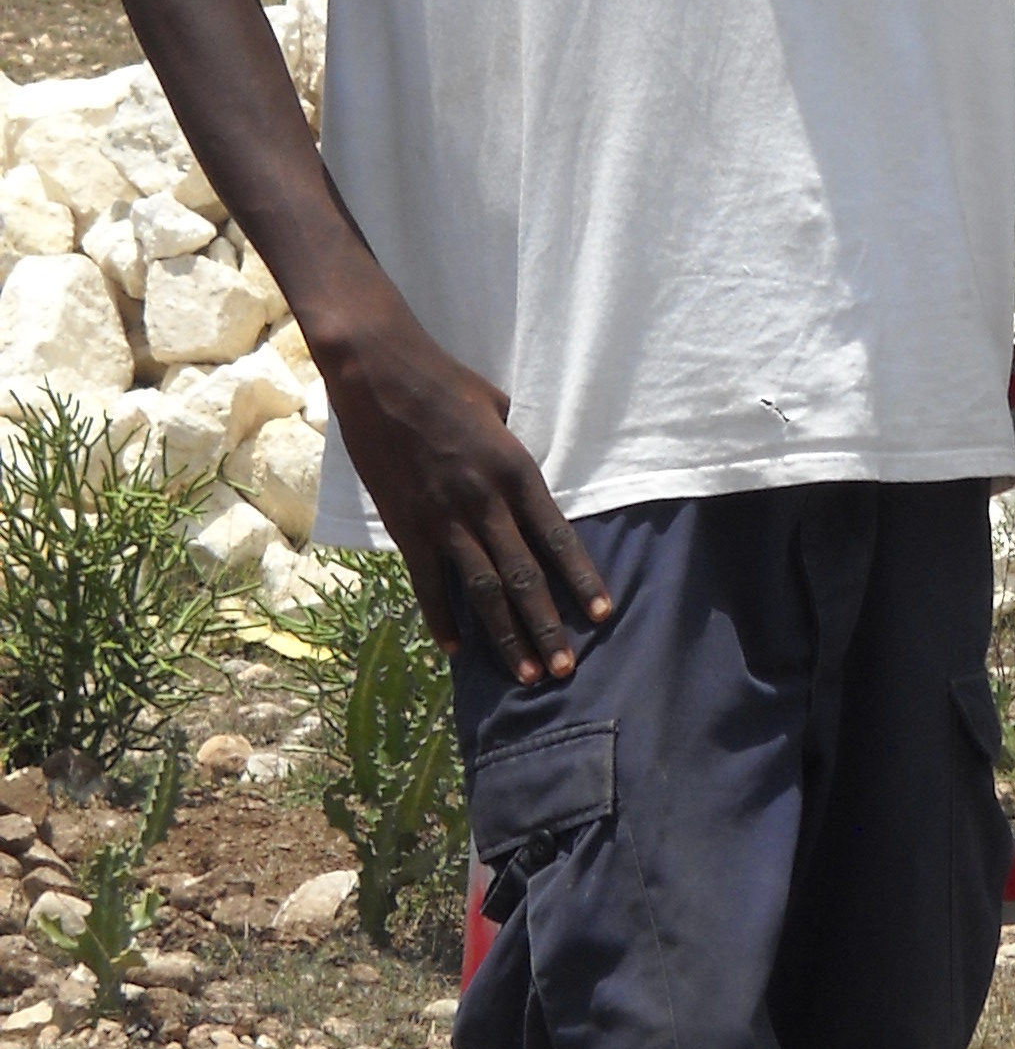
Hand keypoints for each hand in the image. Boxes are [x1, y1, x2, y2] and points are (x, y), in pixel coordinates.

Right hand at [317, 297, 610, 680]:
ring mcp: (443, 518)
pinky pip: (429, 583)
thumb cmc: (445, 381)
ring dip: (506, 636)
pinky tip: (458, 650)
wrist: (378, 373)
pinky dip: (443, 619)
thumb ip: (515, 449)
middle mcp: (485, 502)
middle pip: (524, 576)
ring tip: (526, 674)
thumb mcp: (499, 409)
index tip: (602, 616)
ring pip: (482, 590)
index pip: (558, 538)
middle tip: (565, 669)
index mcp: (516, 471)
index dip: (581, 580)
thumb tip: (524, 472)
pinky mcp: (406, 526)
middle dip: (547, 626)